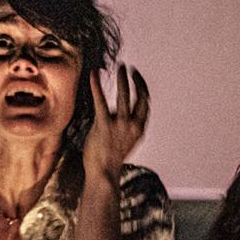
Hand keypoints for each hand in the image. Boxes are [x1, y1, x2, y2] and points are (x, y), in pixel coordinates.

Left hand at [83, 64, 148, 182]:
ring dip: (123, 78)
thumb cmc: (110, 158)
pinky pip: (101, 101)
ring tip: (120, 66)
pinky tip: (94, 75)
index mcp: (140, 127)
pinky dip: (97, 86)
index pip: (145, 102)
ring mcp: (119, 124)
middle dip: (135, 79)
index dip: (142, 87)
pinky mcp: (103, 125)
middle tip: (128, 68)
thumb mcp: (125, 142)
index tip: (136, 78)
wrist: (103, 173)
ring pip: (124, 95)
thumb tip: (116, 112)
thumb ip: (125, 126)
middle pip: (139, 95)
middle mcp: (133, 124)